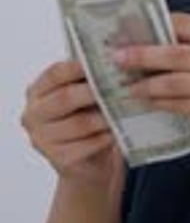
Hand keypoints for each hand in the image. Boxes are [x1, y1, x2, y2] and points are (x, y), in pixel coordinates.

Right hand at [21, 61, 117, 186]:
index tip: (102, 60)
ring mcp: (42, 139)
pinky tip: (117, 131)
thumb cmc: (86, 121)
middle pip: (65, 98)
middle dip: (94, 91)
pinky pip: (87, 145)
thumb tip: (112, 60)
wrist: (88, 162)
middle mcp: (33, 115)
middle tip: (118, 85)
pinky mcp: (59, 159)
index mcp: (37, 92)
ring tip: (124, 108)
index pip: (55, 74)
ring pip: (79, 123)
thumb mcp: (83, 96)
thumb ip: (88, 80)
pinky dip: (105, 137)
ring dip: (104, 115)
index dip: (78, 66)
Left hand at [112, 12, 189, 156]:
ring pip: (176, 82)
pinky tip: (145, 103)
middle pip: (176, 53)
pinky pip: (182, 106)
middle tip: (116, 57)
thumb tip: (147, 42)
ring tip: (125, 87)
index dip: (154, 24)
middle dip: (142, 55)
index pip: (185, 23)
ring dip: (146, 85)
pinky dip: (159, 104)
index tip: (127, 31)